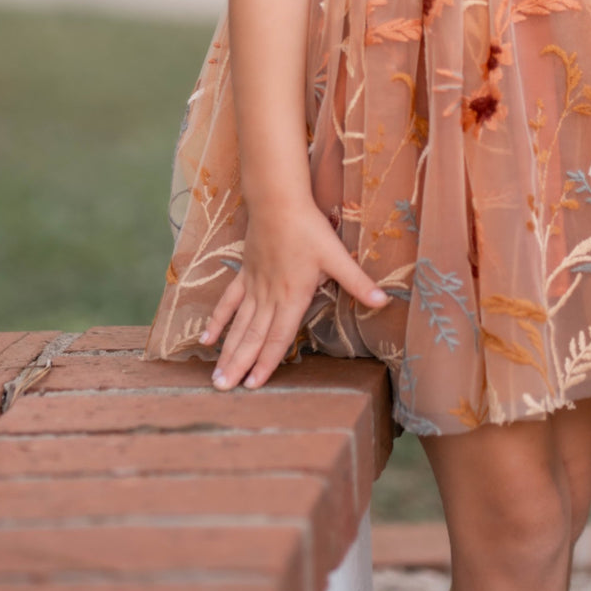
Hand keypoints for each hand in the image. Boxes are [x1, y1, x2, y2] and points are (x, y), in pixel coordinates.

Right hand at [199, 200, 388, 390]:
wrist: (278, 201)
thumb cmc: (309, 228)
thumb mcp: (337, 256)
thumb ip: (358, 282)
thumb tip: (384, 302)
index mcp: (292, 297)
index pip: (278, 337)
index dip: (266, 363)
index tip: (253, 386)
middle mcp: (269, 297)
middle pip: (252, 337)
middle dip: (239, 365)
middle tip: (223, 390)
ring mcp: (253, 286)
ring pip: (238, 325)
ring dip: (227, 352)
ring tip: (216, 376)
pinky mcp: (244, 274)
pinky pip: (228, 302)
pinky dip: (217, 321)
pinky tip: (206, 340)